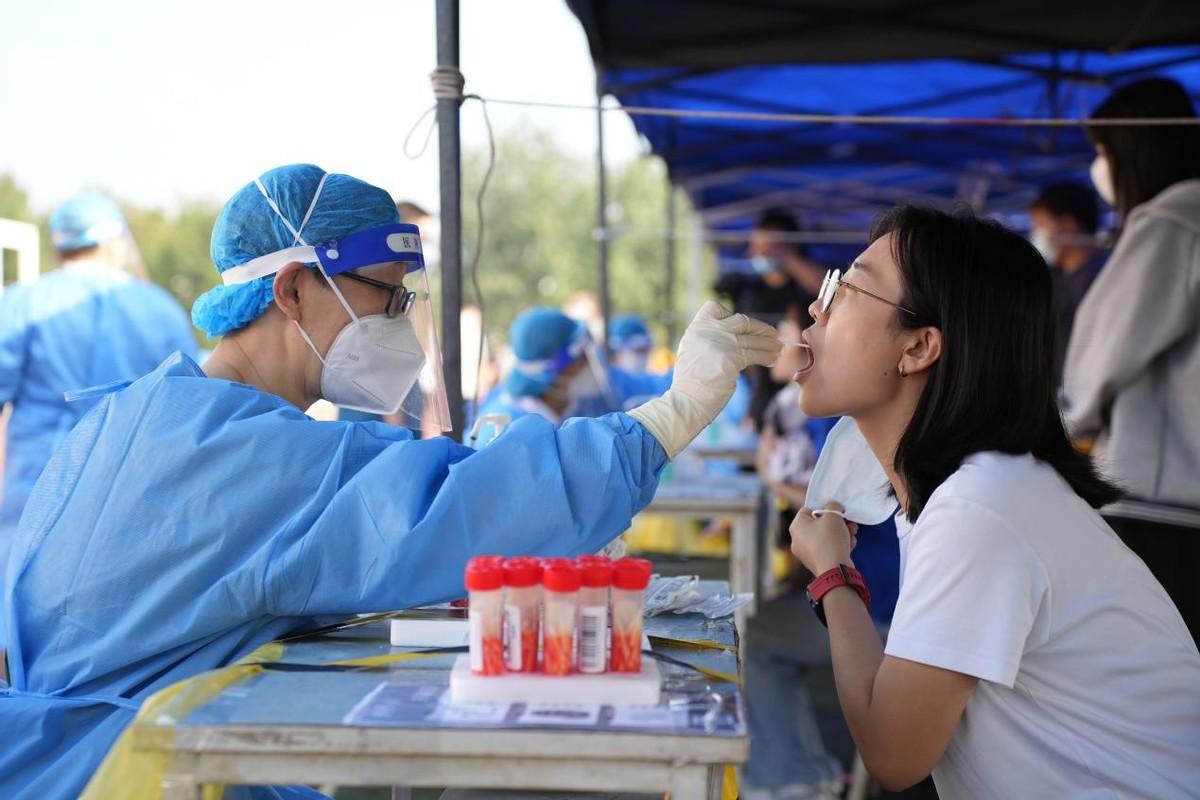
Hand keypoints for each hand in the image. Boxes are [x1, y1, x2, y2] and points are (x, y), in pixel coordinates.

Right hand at [629, 302, 779, 457]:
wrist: (686, 401)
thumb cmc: (690, 384)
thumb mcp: (691, 353)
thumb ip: (708, 341)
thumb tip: (733, 339)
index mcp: (696, 329)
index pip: (714, 307)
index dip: (729, 314)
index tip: (741, 326)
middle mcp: (709, 332)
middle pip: (741, 320)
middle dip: (759, 327)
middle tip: (772, 333)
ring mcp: (722, 344)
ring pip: (753, 339)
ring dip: (770, 343)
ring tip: (779, 348)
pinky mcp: (732, 359)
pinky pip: (757, 354)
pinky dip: (768, 356)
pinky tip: (773, 360)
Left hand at [789, 501, 859, 575]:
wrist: (834, 570)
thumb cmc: (830, 539)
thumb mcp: (833, 515)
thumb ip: (832, 505)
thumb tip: (832, 506)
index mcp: (796, 526)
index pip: (808, 510)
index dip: (824, 508)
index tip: (837, 511)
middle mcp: (797, 540)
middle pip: (819, 524)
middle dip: (837, 523)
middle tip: (849, 523)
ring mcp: (805, 553)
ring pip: (825, 537)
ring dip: (841, 533)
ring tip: (852, 534)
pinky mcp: (816, 563)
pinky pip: (827, 549)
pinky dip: (838, 546)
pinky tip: (850, 545)